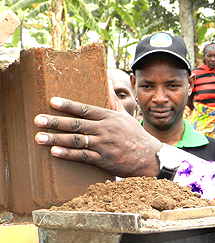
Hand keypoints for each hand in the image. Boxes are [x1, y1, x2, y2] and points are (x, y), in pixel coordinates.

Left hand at [34, 97, 161, 177]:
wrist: (149, 157)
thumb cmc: (135, 134)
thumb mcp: (125, 116)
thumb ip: (112, 101)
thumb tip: (106, 81)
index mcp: (109, 117)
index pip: (86, 109)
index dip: (68, 105)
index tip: (52, 102)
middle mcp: (105, 130)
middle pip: (77, 125)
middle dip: (55, 122)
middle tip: (38, 120)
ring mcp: (104, 146)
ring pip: (77, 141)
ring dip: (57, 139)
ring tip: (39, 137)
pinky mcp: (104, 161)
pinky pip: (83, 156)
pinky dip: (69, 154)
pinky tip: (55, 152)